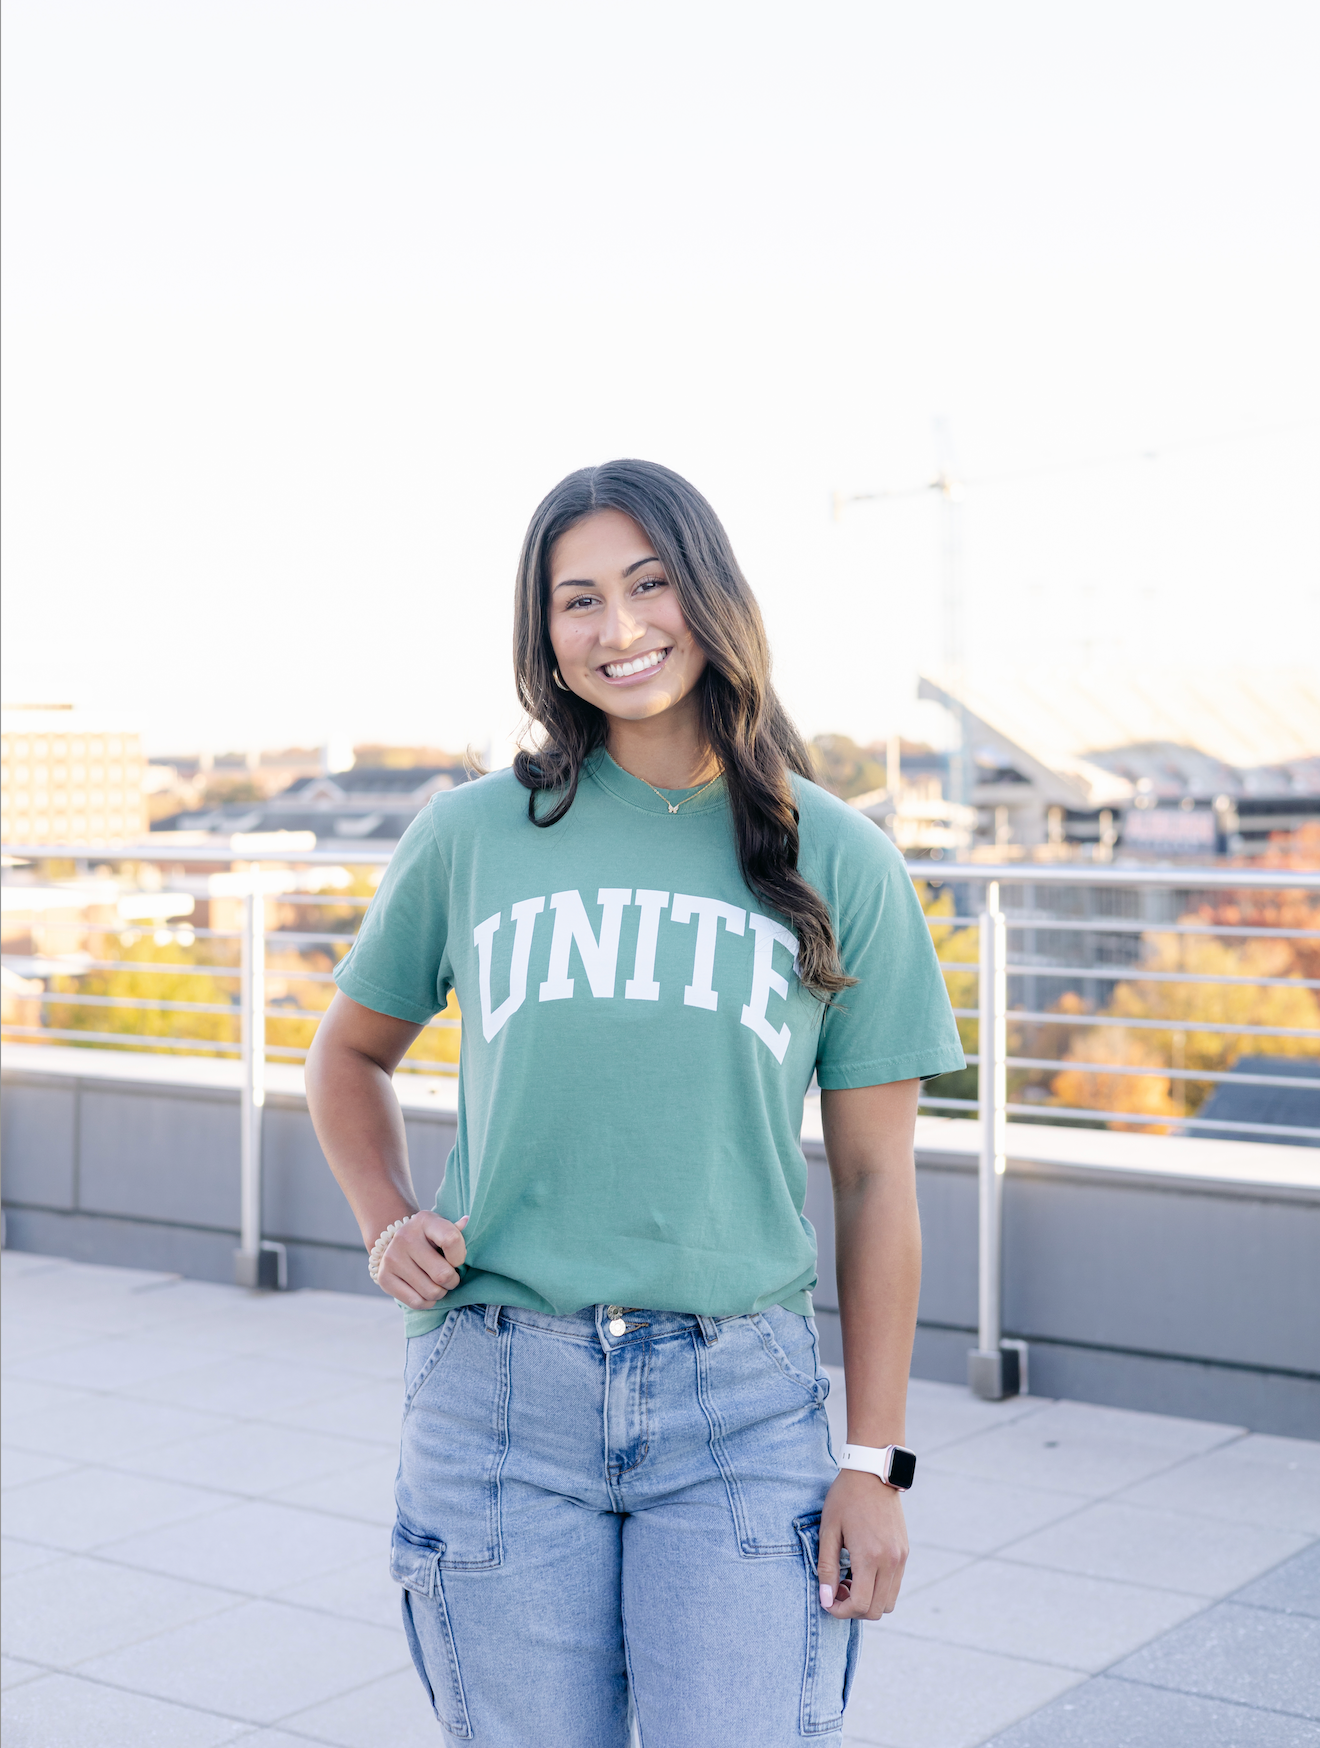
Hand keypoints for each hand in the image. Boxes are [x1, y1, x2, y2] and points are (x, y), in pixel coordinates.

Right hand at [377, 1212, 467, 1308]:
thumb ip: (456, 1230)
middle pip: (442, 1274)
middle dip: (453, 1281)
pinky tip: (426, 1292)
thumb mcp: (442, 1229)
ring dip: (441, 1293)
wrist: (394, 1244)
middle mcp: (405, 1237)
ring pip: (431, 1292)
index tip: (458, 1260)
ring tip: (438, 1284)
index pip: (451, 1240)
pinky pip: (416, 1302)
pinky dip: (427, 1302)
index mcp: (425, 1220)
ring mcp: (392, 1258)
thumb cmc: (428, 1238)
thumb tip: (466, 1222)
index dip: (461, 1257)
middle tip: (450, 1277)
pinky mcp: (384, 1278)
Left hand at [817, 1467, 908, 1619]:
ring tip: (849, 1581)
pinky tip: (862, 1571)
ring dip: (868, 1601)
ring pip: (889, 1602)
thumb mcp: (828, 1531)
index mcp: (869, 1556)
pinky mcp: (905, 1552)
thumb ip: (827, 1568)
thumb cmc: (845, 1498)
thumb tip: (826, 1600)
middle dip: (854, 1610)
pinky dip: (879, 1589)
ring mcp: (901, 1557)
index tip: (827, 1602)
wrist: (872, 1473)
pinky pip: (895, 1585)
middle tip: (836, 1591)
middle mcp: (890, 1561)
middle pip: (876, 1610)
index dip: (841, 1611)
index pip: (860, 1605)